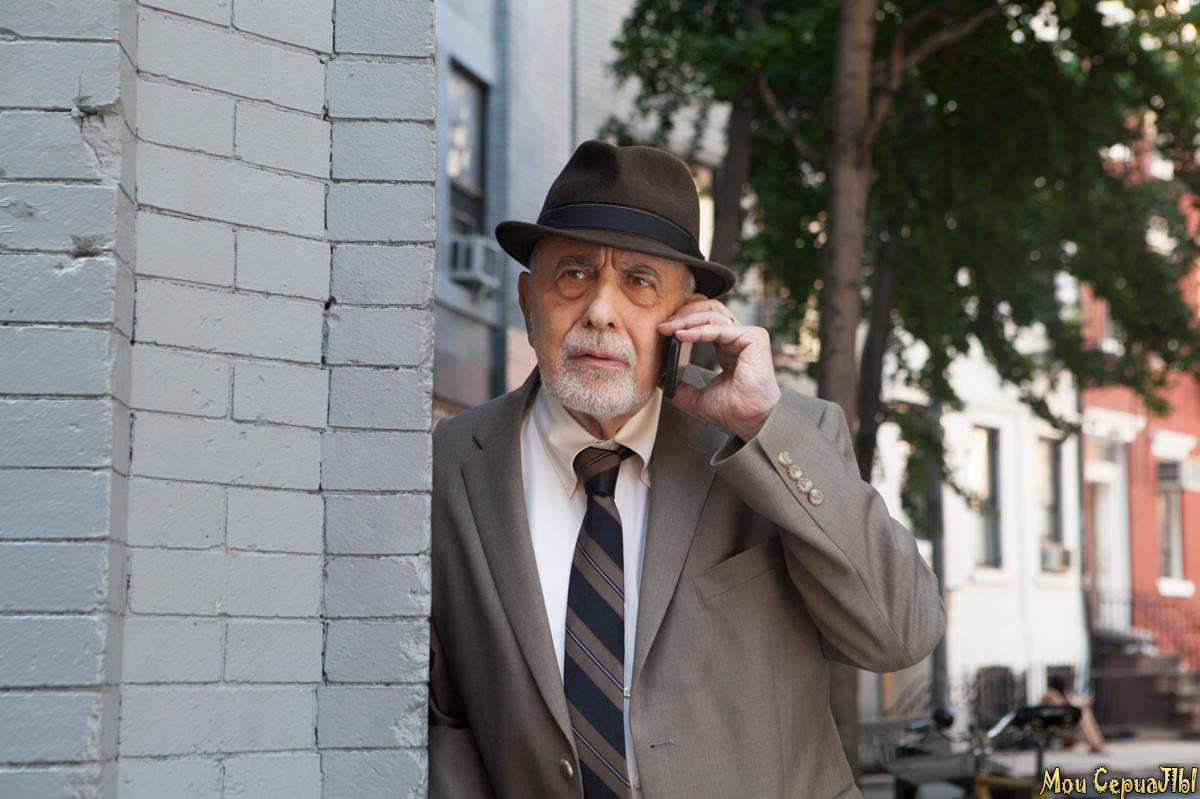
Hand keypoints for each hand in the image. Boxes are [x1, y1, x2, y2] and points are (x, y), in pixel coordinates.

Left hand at [658, 298, 780, 440]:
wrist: (752, 422)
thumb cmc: (734, 411)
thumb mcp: (698, 397)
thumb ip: (681, 386)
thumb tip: (661, 380)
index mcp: (729, 348)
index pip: (706, 321)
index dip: (684, 320)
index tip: (662, 329)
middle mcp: (739, 338)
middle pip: (709, 310)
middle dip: (684, 314)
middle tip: (662, 325)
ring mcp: (748, 336)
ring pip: (713, 315)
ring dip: (687, 320)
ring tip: (668, 329)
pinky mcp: (753, 338)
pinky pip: (719, 328)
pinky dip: (698, 330)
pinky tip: (680, 335)